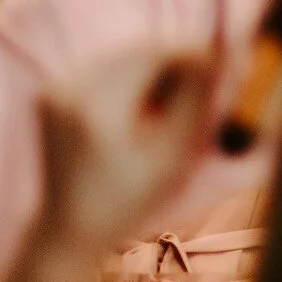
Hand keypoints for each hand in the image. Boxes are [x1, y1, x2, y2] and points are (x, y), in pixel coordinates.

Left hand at [34, 46, 215, 253]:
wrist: (70, 230)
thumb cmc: (130, 202)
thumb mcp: (173, 155)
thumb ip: (199, 102)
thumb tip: (223, 56)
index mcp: (94, 104)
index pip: (155, 52)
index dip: (195, 54)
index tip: (227, 69)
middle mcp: (67, 87)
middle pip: (138, 50)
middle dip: (178, 61)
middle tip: (211, 82)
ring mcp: (55, 87)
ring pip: (124, 57)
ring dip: (158, 69)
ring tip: (181, 98)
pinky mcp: (53, 92)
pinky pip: (106, 69)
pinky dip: (134, 79)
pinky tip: (149, 105)